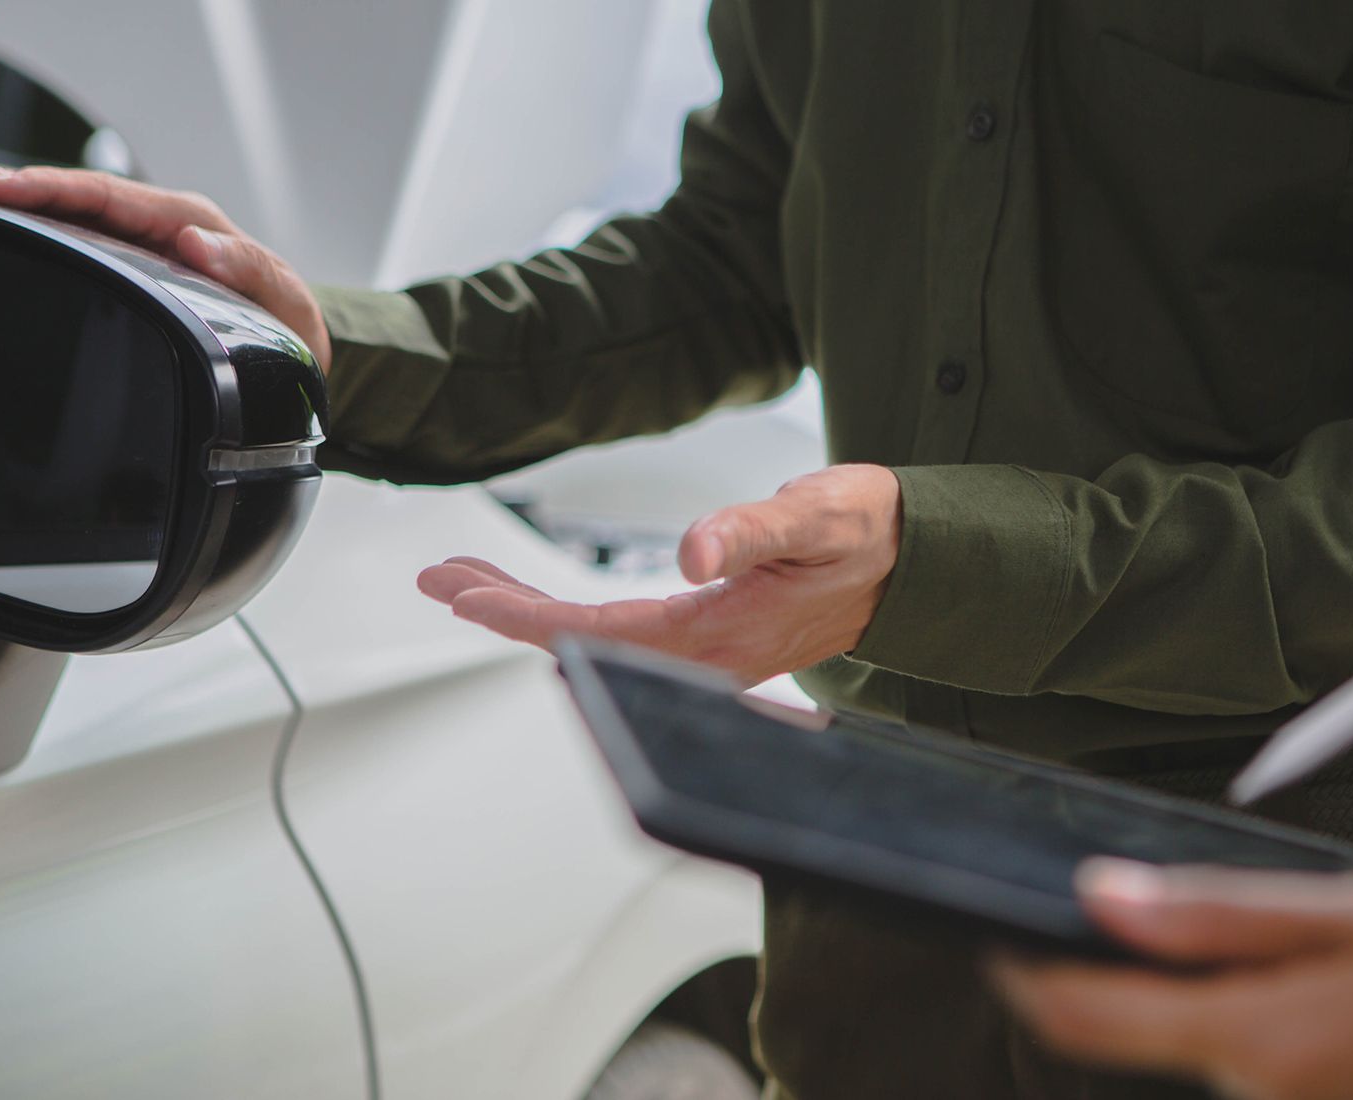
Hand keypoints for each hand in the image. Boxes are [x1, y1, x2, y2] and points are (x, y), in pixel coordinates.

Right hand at [0, 164, 330, 372]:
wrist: (298, 349)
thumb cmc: (288, 321)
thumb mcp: (282, 298)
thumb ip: (246, 268)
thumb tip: (195, 244)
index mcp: (187, 224)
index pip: (106, 197)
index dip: (49, 190)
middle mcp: (155, 227)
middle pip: (68, 198)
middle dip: (1, 187)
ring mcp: (135, 247)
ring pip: (60, 217)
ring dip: (0, 206)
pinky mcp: (124, 270)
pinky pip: (67, 243)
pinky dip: (23, 233)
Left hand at [418, 465, 902, 683]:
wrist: (913, 560)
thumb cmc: (868, 533)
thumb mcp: (814, 517)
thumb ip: (750, 532)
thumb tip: (692, 551)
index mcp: (721, 633)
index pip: (601, 632)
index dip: (527, 618)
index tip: (468, 597)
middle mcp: (705, 656)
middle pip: (582, 644)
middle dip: (504, 613)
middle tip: (439, 579)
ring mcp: (704, 651)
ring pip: (595, 639)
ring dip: (527, 610)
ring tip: (466, 578)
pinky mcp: (707, 635)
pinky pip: (618, 631)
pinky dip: (565, 611)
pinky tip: (539, 596)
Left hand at [993, 859, 1352, 1099]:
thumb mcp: (1338, 912)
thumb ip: (1208, 914)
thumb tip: (1099, 896)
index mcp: (1253, 1039)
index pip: (1086, 1021)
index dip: (1028, 982)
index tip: (1000, 943)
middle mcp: (1258, 1098)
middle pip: (1148, 1036)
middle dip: (1145, 982)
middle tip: (1188, 916)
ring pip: (1206, 1053)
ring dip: (1213, 1006)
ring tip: (1299, 955)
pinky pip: (1257, 1074)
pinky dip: (1258, 1033)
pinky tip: (1321, 1000)